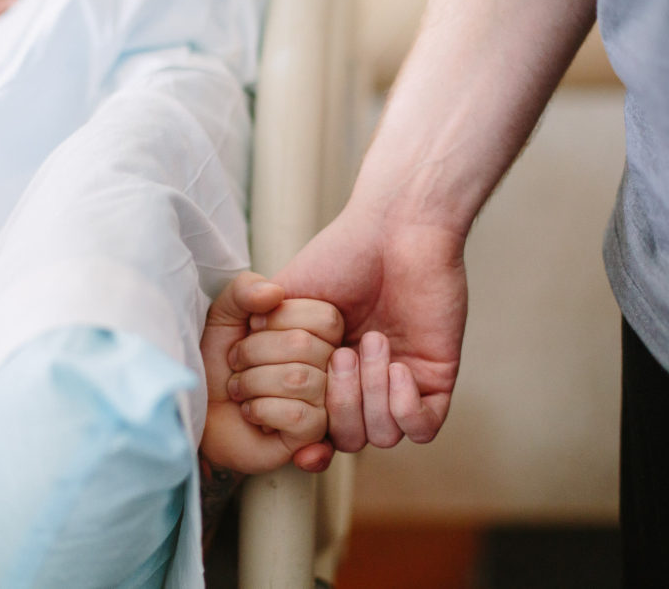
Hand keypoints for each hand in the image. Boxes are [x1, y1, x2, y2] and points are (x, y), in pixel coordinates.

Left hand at [199, 272, 342, 474]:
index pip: (326, 317)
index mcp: (318, 334)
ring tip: (240, 390)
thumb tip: (274, 293)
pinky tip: (251, 413)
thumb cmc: (217, 360)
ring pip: (300, 380)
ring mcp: (324, 402)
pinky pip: (299, 416)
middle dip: (254, 352)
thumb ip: (245, 289)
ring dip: (253, 382)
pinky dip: (261, 410)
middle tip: (237, 364)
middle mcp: (328, 367)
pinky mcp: (312, 436)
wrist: (199, 407)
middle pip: (306, 345)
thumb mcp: (224, 314)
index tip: (252, 329)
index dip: (277, 320)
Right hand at [275, 203, 466, 454]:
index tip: (286, 423)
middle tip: (339, 354)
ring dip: (371, 396)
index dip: (299, 435)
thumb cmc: (343, 254)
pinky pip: (422, 428)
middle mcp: (363, 383)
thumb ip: (260, 335)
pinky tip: (398, 367)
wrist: (396, 229)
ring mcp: (402, 384)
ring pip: (381, 435)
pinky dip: (406, 408)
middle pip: (344, 439)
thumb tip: (233, 377)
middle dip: (338, 404)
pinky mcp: (435, 378)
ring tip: (372, 344)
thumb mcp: (285, 299)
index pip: (313, 428)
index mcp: (328, 372)